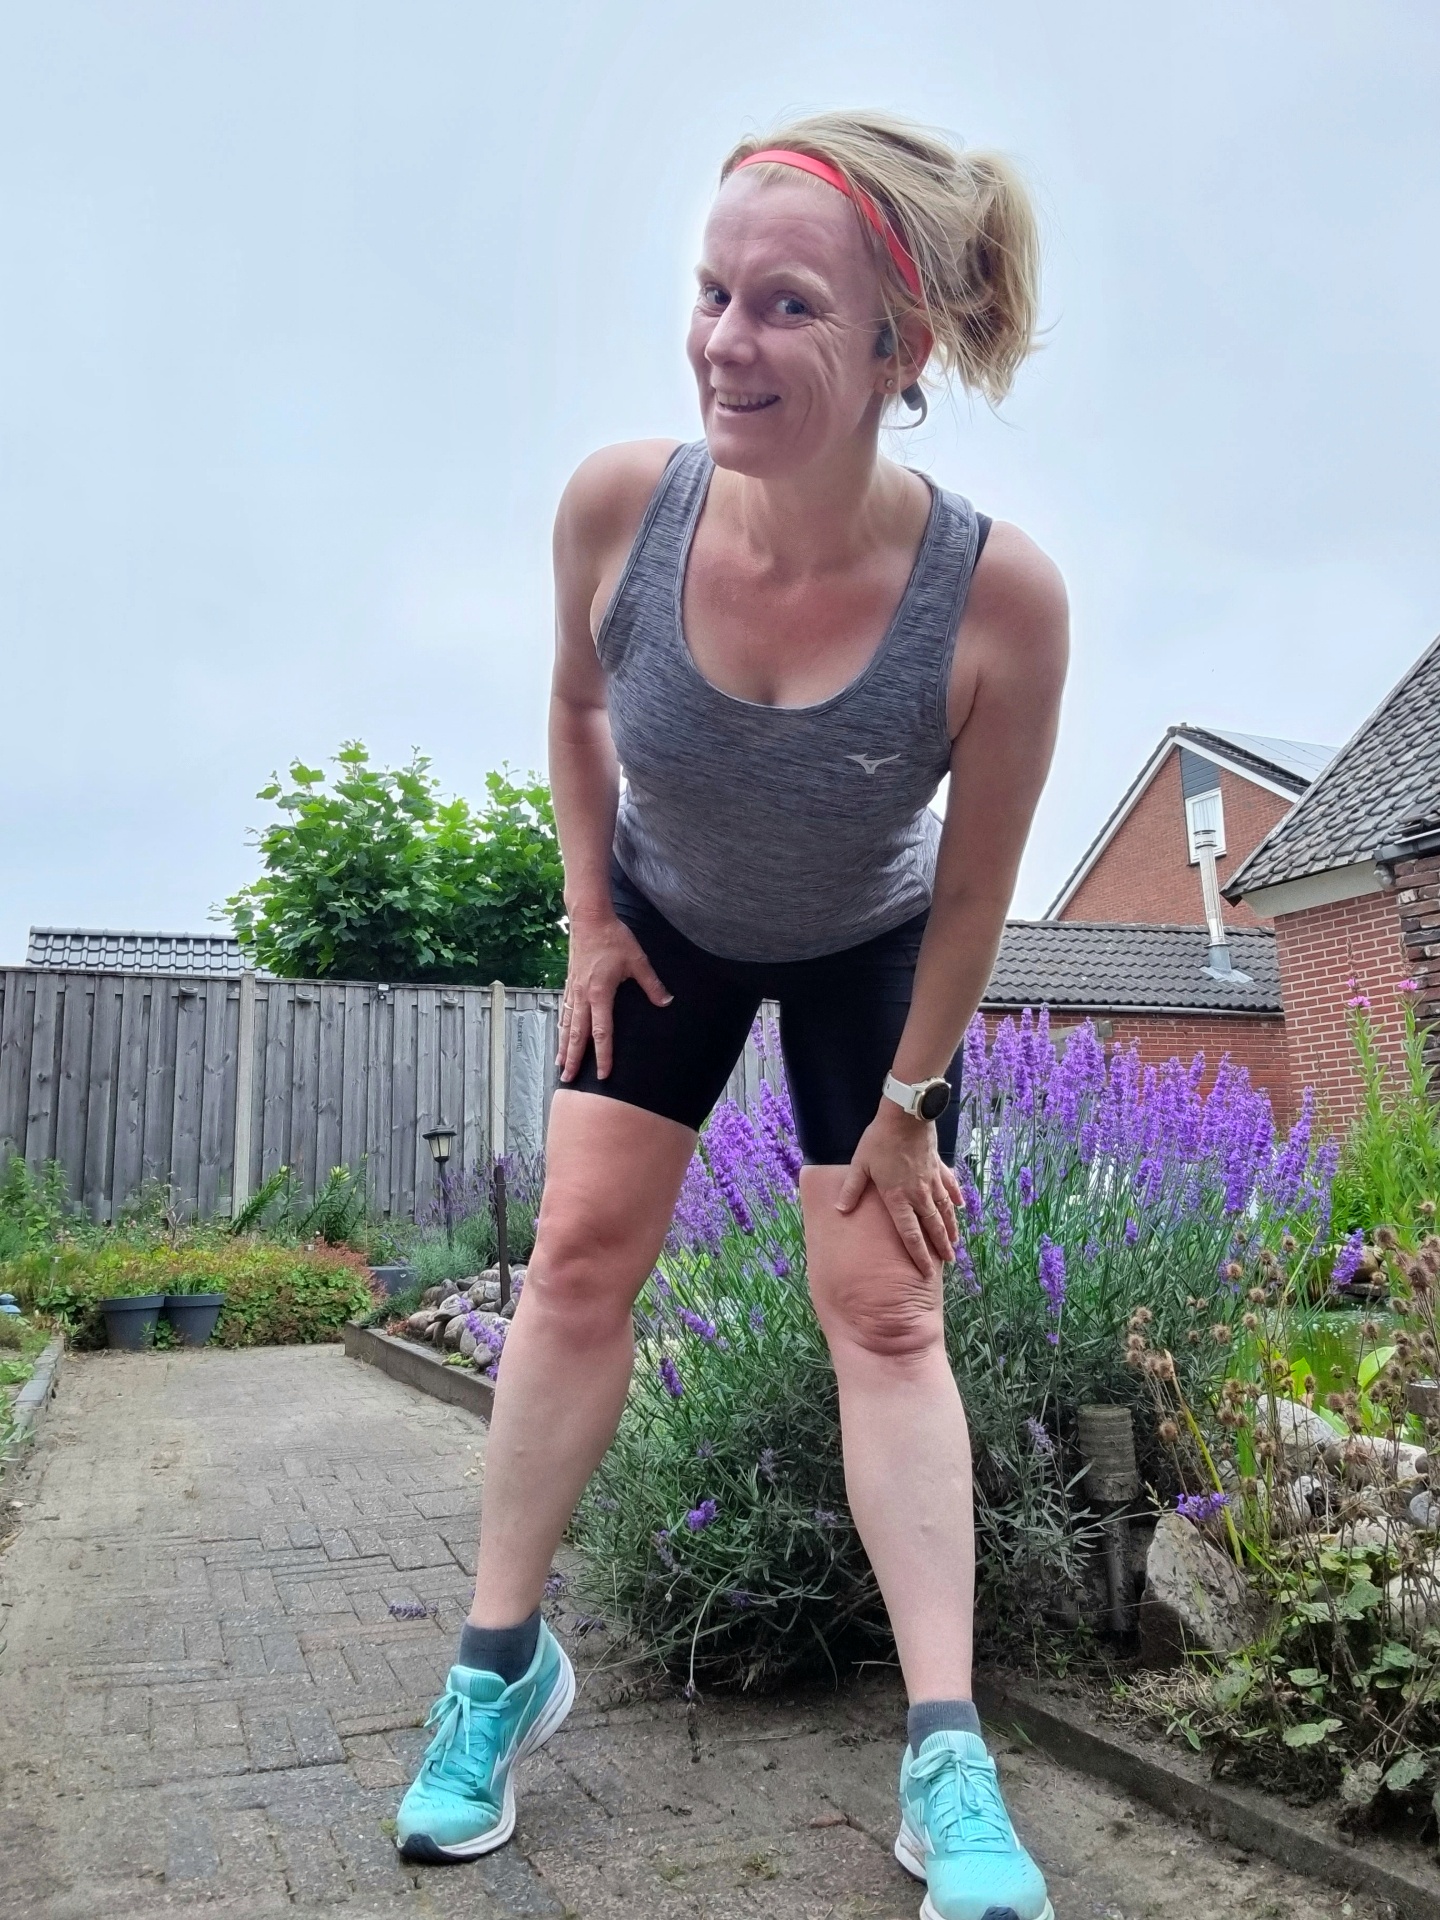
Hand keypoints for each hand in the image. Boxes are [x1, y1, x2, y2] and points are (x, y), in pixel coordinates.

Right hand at [556, 911, 671, 1081]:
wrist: (589, 918)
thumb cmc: (613, 938)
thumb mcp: (638, 960)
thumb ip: (652, 984)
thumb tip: (667, 1002)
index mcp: (600, 994)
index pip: (602, 1033)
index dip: (603, 1056)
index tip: (603, 1074)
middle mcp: (583, 996)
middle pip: (577, 1035)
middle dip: (574, 1059)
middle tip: (568, 1080)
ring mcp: (573, 990)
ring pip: (567, 1025)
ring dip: (564, 1046)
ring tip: (560, 1065)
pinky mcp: (569, 983)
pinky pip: (564, 1011)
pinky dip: (562, 1027)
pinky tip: (561, 1035)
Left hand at [836, 1101, 962, 1276]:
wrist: (906, 1116)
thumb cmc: (879, 1140)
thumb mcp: (860, 1165)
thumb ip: (851, 1189)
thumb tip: (840, 1209)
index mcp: (898, 1198)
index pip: (910, 1234)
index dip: (919, 1255)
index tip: (927, 1272)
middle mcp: (919, 1194)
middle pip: (932, 1226)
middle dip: (941, 1247)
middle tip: (950, 1262)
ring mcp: (932, 1181)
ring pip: (945, 1210)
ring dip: (951, 1227)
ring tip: (955, 1242)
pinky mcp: (939, 1167)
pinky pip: (950, 1186)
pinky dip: (955, 1197)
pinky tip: (961, 1206)